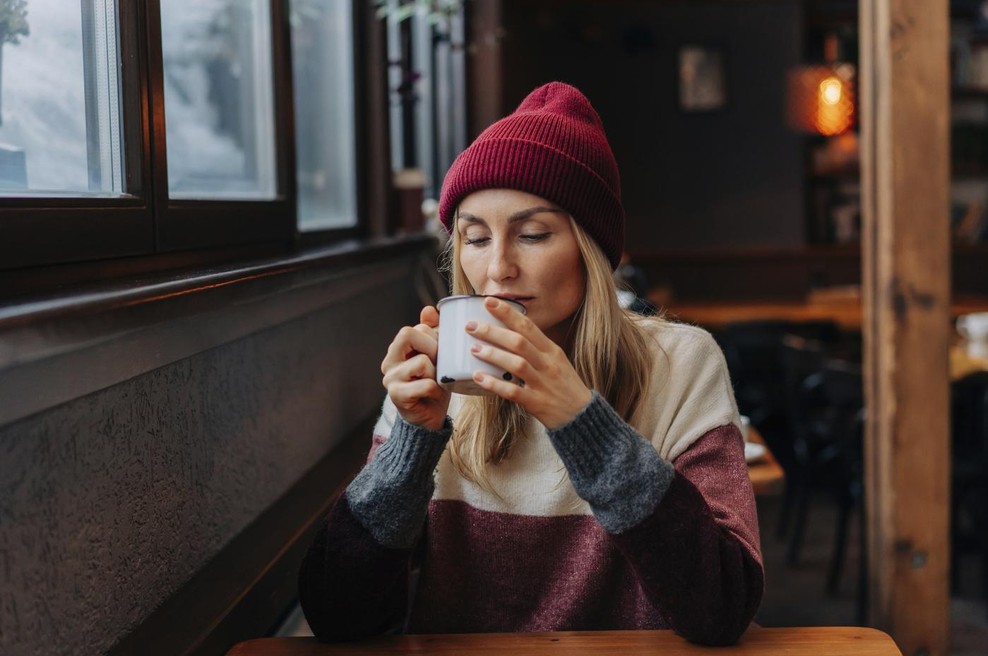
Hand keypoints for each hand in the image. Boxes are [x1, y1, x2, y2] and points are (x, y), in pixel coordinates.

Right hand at [381, 306, 450, 431]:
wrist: (428, 419)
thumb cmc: (434, 385)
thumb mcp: (436, 356)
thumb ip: (432, 332)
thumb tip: (429, 309)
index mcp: (397, 349)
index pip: (414, 329)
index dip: (433, 337)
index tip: (441, 352)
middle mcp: (389, 361)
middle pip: (408, 334)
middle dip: (433, 348)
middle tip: (440, 364)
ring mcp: (390, 379)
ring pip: (421, 361)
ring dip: (437, 373)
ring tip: (438, 382)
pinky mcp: (397, 395)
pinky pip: (425, 384)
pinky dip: (436, 389)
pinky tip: (434, 395)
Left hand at [465, 297, 592, 428]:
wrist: (582, 415)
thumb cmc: (564, 386)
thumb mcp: (555, 361)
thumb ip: (535, 348)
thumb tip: (506, 334)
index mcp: (551, 351)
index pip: (528, 326)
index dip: (507, 313)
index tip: (488, 301)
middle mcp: (548, 364)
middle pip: (519, 342)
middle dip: (493, 332)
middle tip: (471, 326)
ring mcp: (542, 383)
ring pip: (517, 364)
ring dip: (494, 355)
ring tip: (474, 348)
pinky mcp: (536, 402)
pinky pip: (513, 391)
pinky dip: (494, 384)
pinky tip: (478, 377)